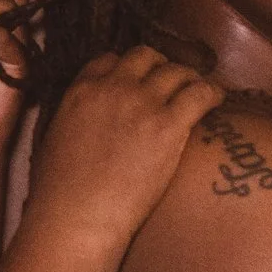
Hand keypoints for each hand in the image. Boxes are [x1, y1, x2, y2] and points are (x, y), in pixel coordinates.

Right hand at [24, 48, 225, 246]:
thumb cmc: (60, 191)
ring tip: (198, 93)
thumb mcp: (54, 140)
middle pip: (146, 56)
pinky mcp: (169, 124)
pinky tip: (217, 102)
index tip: (137, 81)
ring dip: (189, 79)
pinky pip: (201, 93)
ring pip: (177, 71)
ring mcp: (142, 103)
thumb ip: (75, 119)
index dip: (127, 68)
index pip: (109, 59)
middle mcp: (112, 87)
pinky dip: (212, 93)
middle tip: (172, 84)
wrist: (79, 215)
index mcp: (80, 91)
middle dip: (161, 66)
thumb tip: (88, 123)